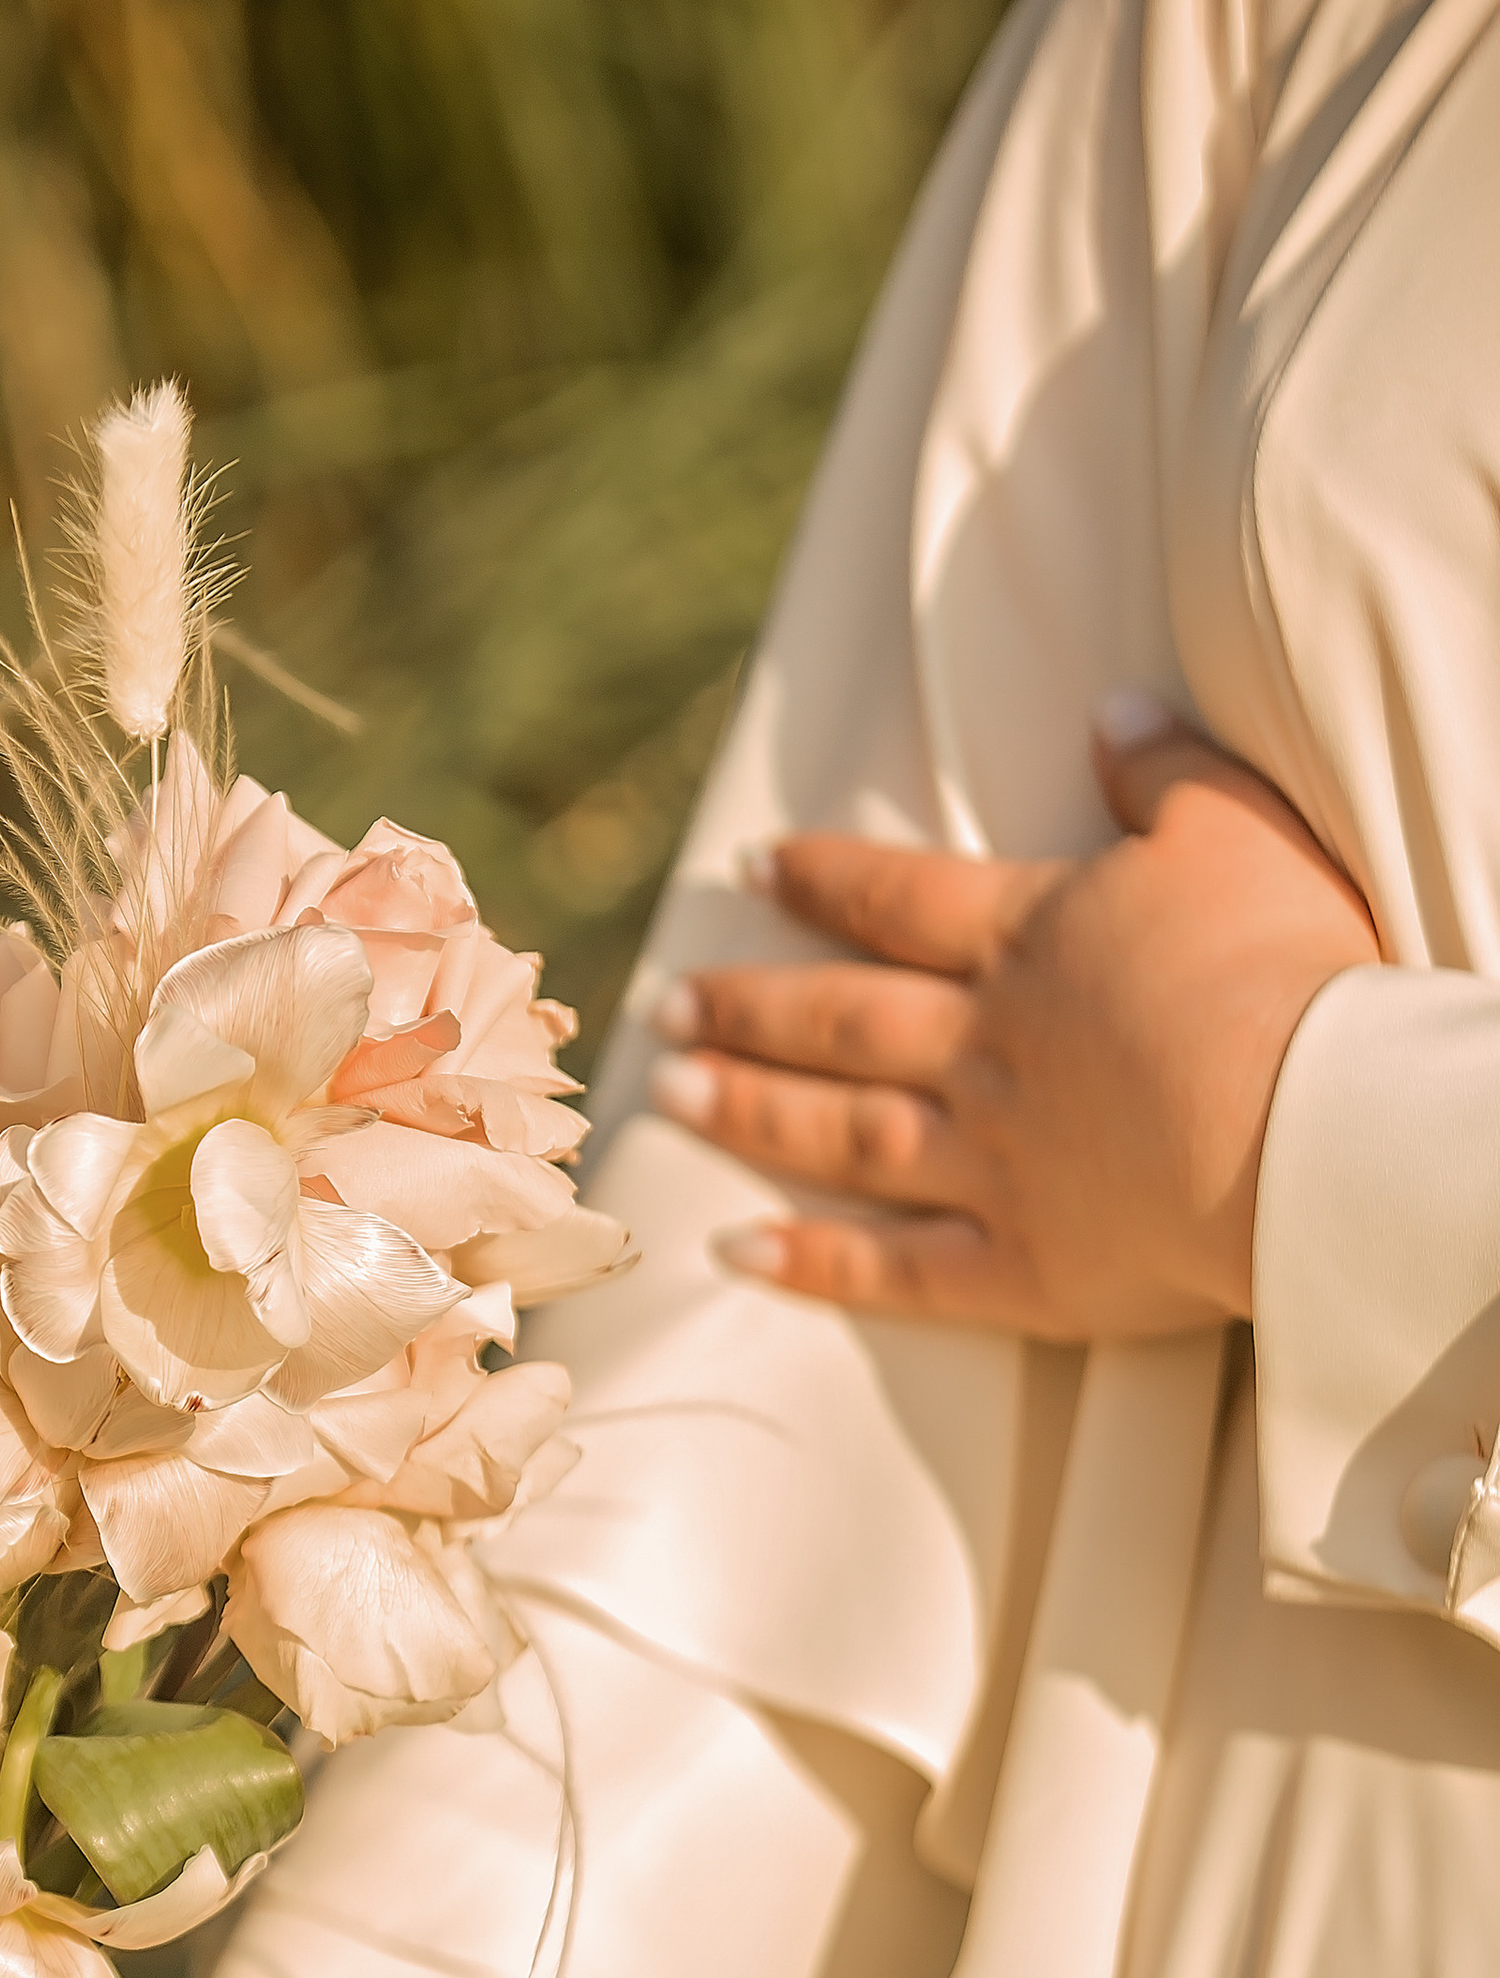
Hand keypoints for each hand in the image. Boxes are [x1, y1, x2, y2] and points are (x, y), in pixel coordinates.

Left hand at [645, 699, 1380, 1334]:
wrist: (1312, 1122)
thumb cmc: (1289, 966)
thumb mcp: (1238, 829)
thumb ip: (1164, 770)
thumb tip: (1111, 710)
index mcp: (1030, 940)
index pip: (898, 899)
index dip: (822, 877)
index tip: (753, 865)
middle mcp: (986, 1047)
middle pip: (839, 1018)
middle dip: (746, 1006)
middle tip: (665, 1004)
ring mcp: (994, 1160)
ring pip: (841, 1132)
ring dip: (749, 1111)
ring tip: (667, 1095)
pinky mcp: (1024, 1265)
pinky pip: (895, 1267)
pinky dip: (813, 1262)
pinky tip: (738, 1253)